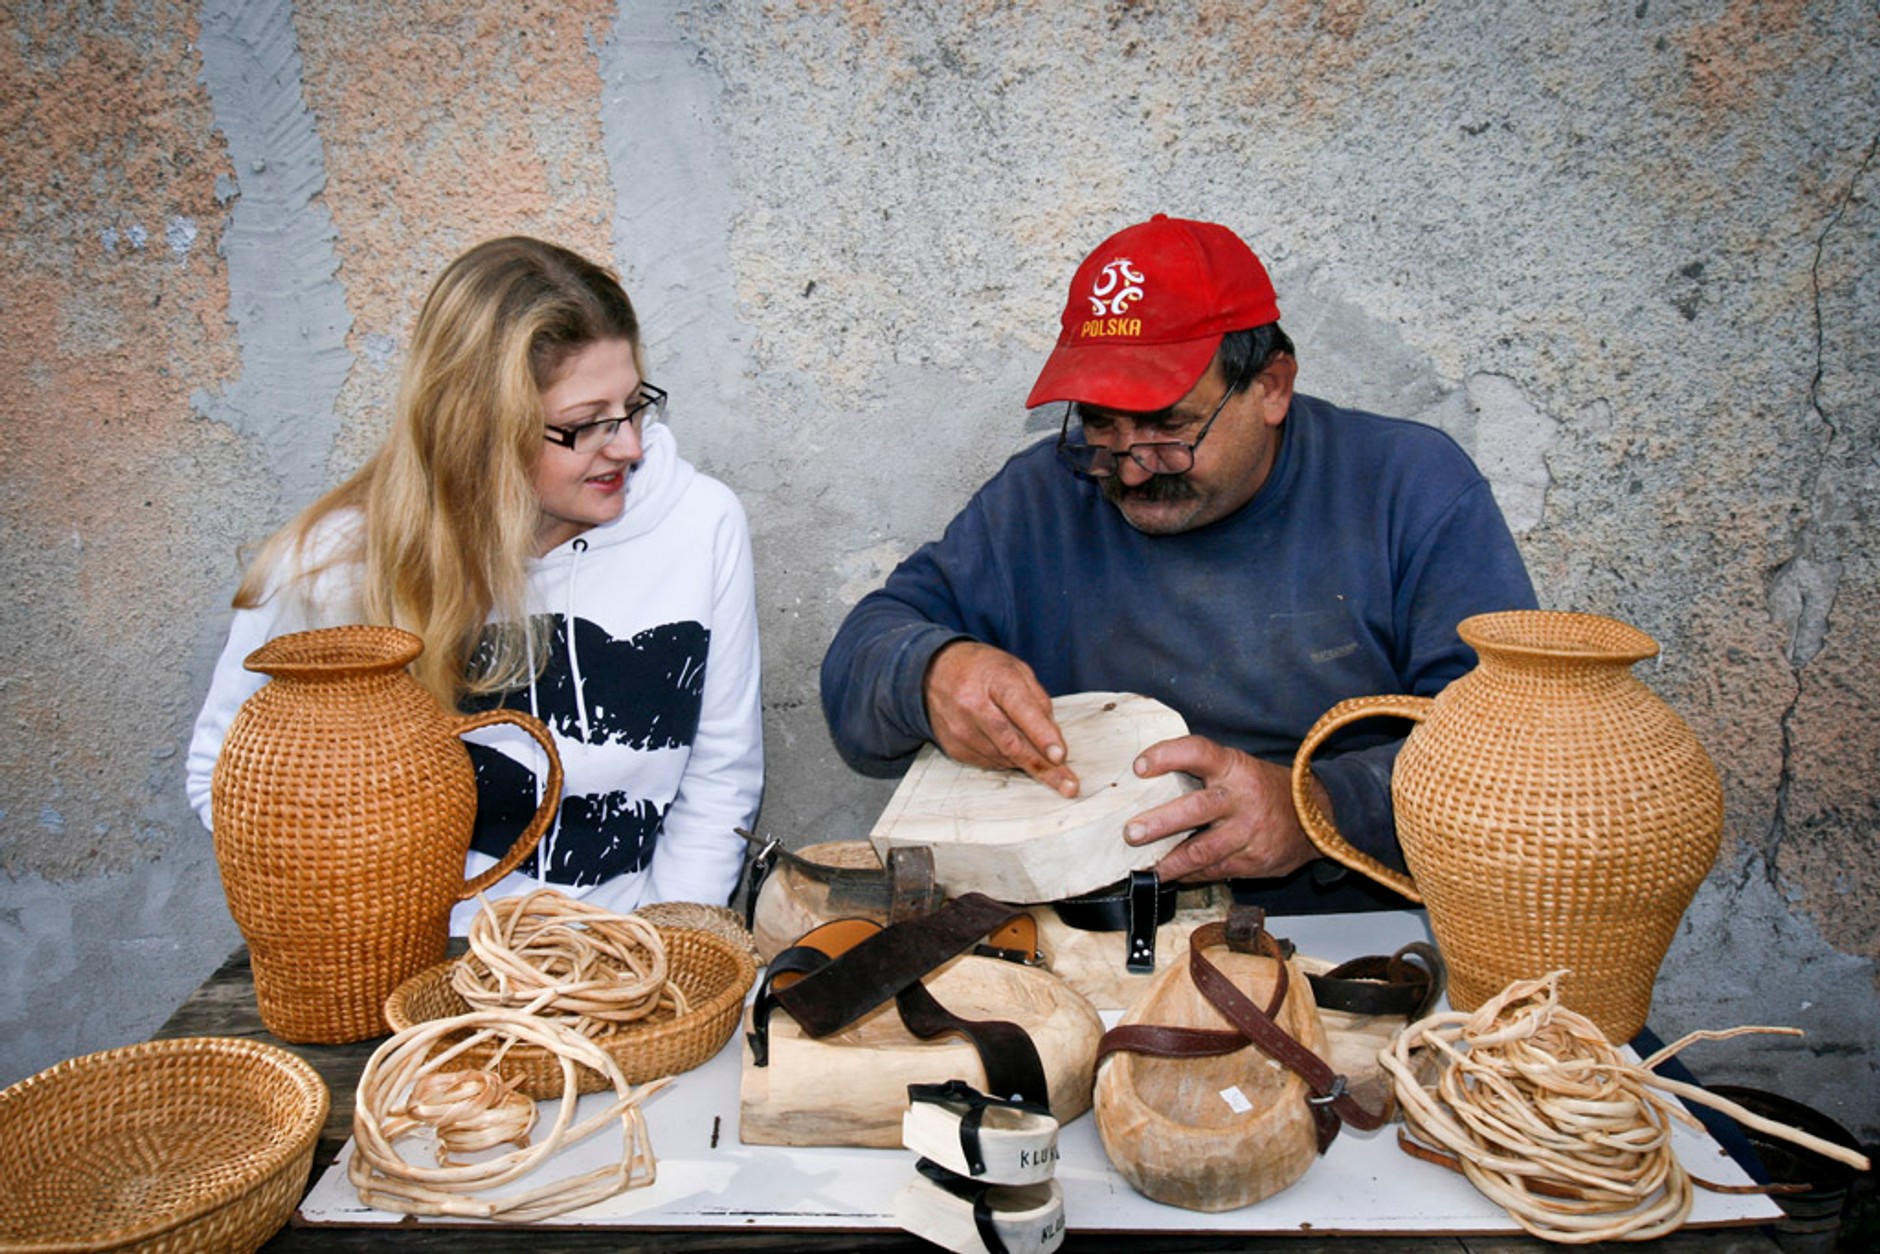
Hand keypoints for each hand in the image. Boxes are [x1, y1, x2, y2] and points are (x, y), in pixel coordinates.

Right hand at [922, 641, 1079, 797]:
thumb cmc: (983, 670)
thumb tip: (1054, 739)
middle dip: (1044, 768)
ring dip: (1028, 763)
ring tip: (1044, 761)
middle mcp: (973, 705)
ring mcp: (960, 729)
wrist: (934, 673)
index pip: (1021, 709)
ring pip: (1004, 758)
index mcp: (995, 679)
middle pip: (1013, 744)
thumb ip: (1038, 700)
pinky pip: (990, 764)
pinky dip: (1007, 761)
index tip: (1059, 756)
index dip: (1041, 734)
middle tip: (1069, 786)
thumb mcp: (1016, 669)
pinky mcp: (954, 748)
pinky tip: (1011, 749)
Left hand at [1124, 735, 1323, 882]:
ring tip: (1146, 867)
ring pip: (1202, 850)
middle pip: (1196, 809)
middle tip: (1132, 832)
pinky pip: (1214, 870)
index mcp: (1234, 767)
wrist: (1316, 818)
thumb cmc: (1266, 789)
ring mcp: (1248, 832)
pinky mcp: (1253, 861)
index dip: (1167, 755)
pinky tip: (1173, 874)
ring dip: (1169, 861)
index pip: (1198, 752)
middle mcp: (1241, 798)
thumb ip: (1204, 772)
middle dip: (1160, 822)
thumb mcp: (1240, 768)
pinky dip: (1190, 873)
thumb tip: (1150, 781)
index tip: (1140, 766)